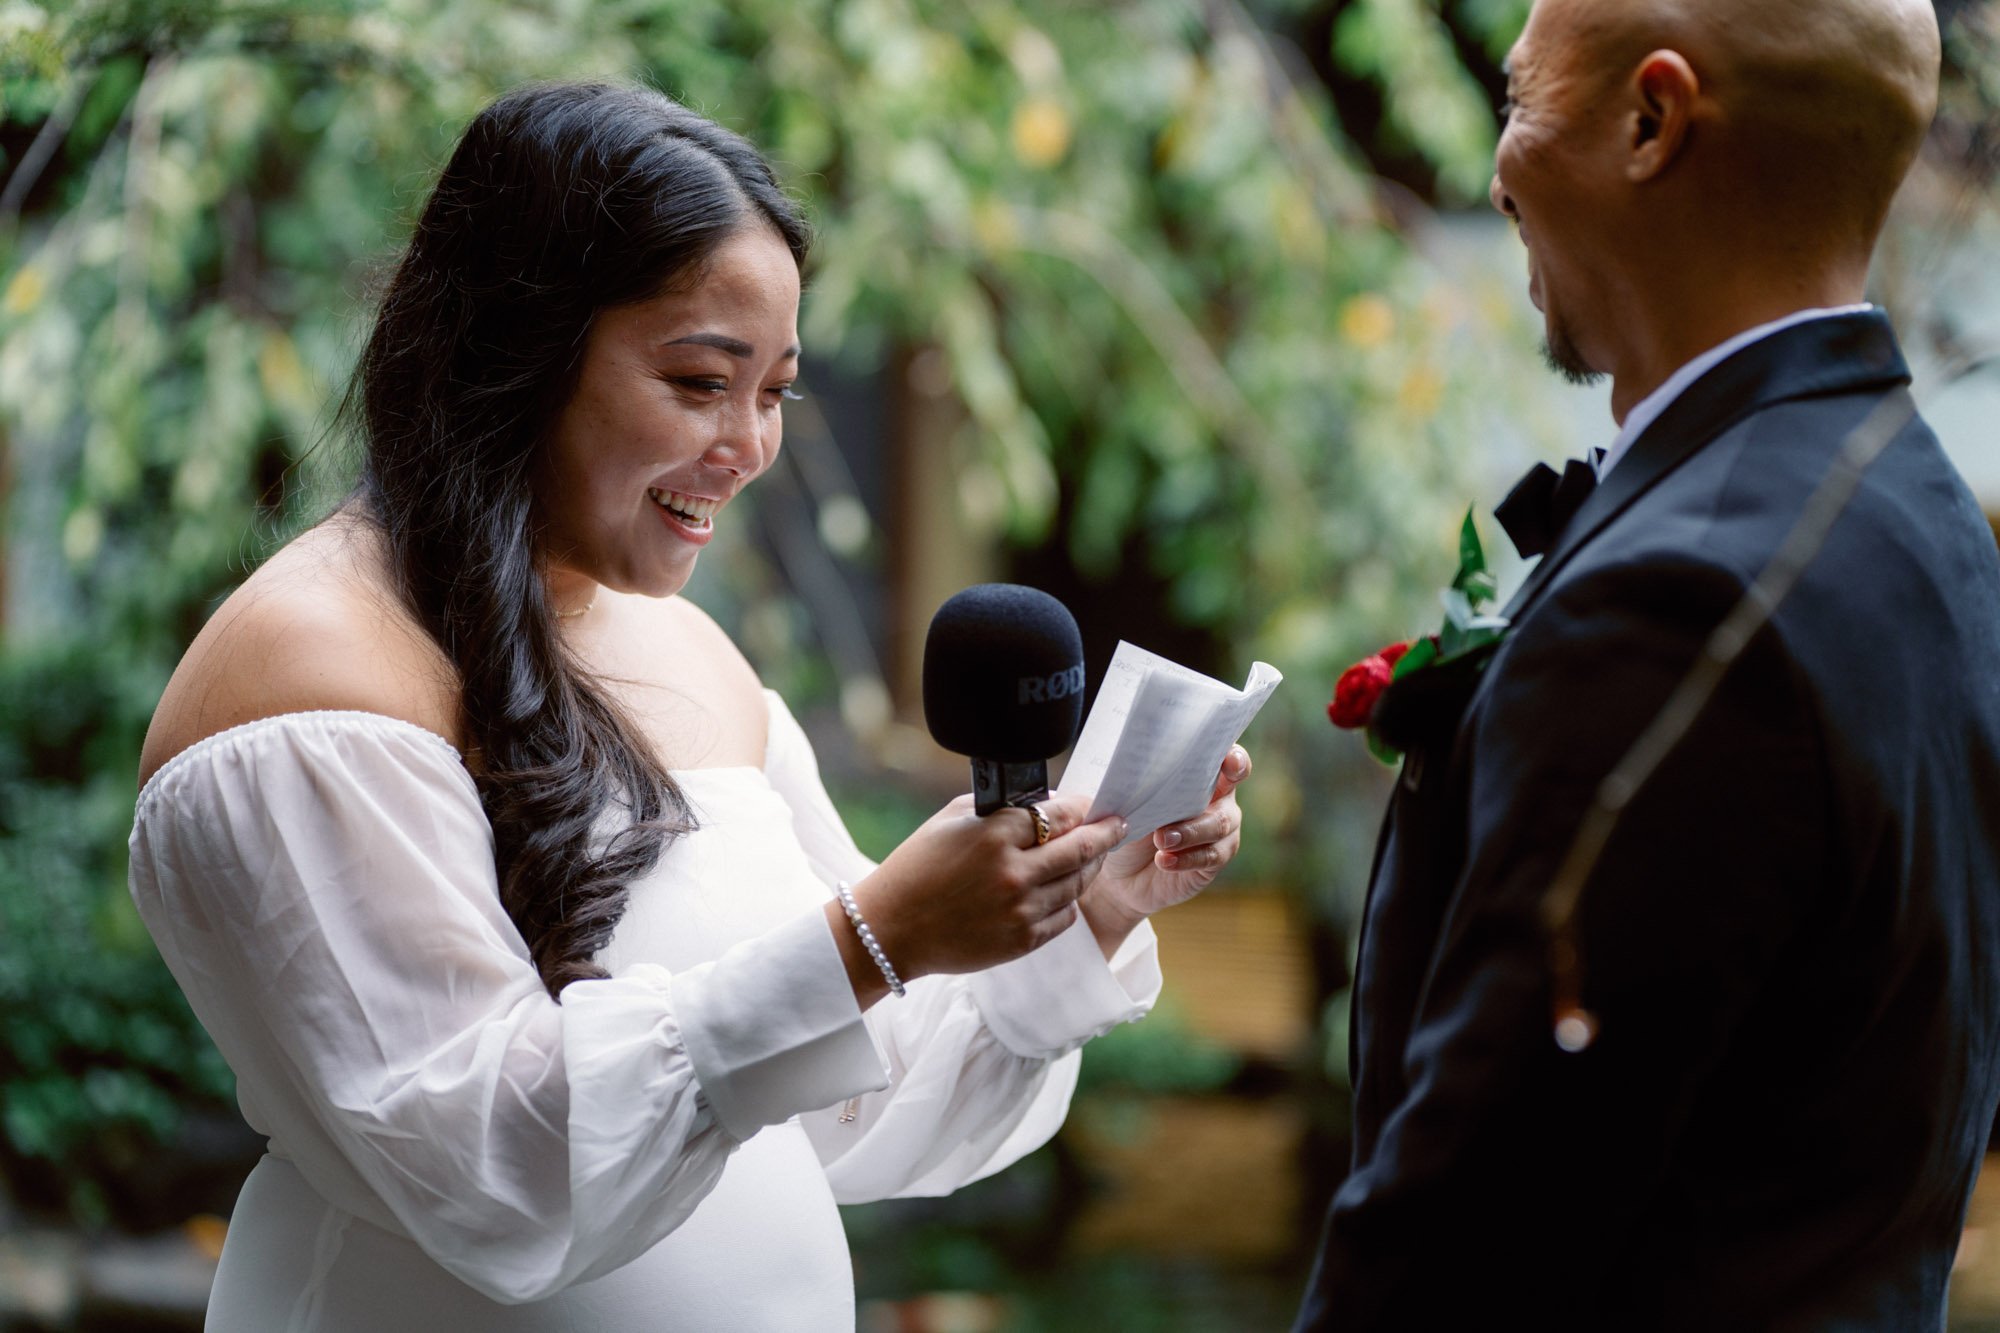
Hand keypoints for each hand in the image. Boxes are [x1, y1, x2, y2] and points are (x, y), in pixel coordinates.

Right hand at [840, 793, 1125, 993]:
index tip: (1090, 804)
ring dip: (1089, 868)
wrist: (891, 929)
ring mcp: (1020, 911)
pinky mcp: (1022, 942)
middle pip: (1080, 849)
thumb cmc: (917, 868)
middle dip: (1106, 833)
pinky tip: (1063, 890)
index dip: (1080, 807)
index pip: (1058, 814)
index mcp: (994, 836)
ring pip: (1077, 884)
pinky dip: (1067, 901)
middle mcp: (1013, 873)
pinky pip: (1064, 917)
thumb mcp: (950, 820)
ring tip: (1093, 857)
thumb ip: (999, 808)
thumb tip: (1043, 803)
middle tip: (1119, 824)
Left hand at [1081, 746, 1251, 948]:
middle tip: (1173, 814)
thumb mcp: (1128, 799)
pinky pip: (1211, 856)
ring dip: (1190, 831)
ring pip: (1220, 825)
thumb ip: (1142, 784)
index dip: (1235, 759)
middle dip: (1202, 799)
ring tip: (1160, 840)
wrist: (1119, 872)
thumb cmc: (1126, 821)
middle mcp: (1218, 797)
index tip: (1228, 762)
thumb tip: (1138, 772)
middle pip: (1227, 792)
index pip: (1229, 758)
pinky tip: (1164, 860)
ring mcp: (1220, 828)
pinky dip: (1186, 858)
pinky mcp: (1215, 859)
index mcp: (1200, 772)